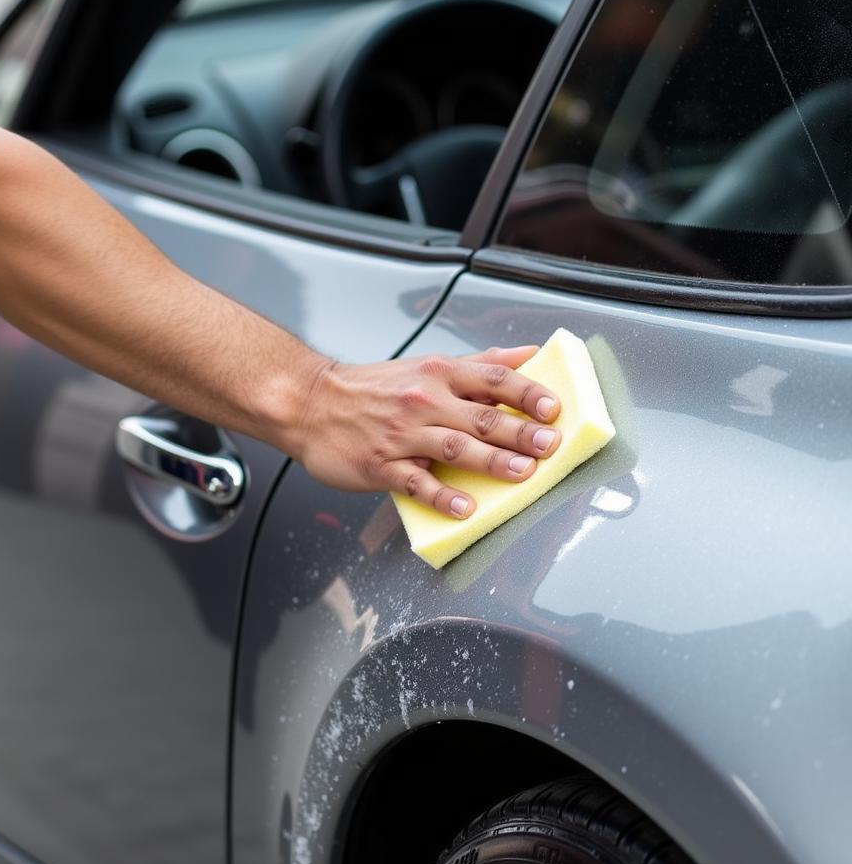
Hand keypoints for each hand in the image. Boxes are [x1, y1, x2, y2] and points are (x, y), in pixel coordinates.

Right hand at [293, 346, 560, 517]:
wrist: (310, 403)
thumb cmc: (371, 388)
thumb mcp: (426, 365)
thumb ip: (480, 364)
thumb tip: (529, 356)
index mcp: (438, 374)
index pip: (493, 379)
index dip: (527, 393)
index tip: (553, 408)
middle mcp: (424, 401)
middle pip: (482, 416)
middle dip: (520, 432)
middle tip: (550, 444)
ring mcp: (403, 435)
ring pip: (455, 448)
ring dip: (492, 462)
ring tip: (522, 473)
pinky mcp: (382, 465)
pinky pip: (417, 482)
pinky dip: (441, 496)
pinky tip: (463, 508)